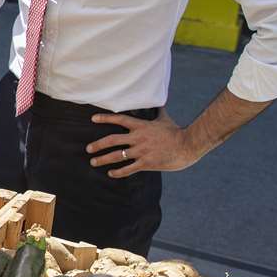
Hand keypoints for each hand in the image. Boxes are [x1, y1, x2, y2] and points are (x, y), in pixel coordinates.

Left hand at [85, 112, 202, 176]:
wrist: (188, 145)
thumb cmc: (177, 132)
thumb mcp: (165, 119)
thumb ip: (157, 112)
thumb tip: (158, 102)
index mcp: (141, 126)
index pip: (119, 120)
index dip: (105, 118)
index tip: (93, 119)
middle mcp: (138, 138)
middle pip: (112, 140)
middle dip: (98, 145)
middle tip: (88, 149)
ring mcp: (141, 151)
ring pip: (117, 156)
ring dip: (103, 159)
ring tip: (93, 162)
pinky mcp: (146, 163)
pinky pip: (128, 169)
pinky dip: (118, 172)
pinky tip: (110, 174)